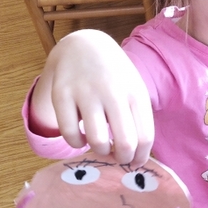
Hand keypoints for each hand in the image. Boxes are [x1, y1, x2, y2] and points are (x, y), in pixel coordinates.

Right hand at [30, 30, 153, 164]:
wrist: (84, 45)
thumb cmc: (114, 76)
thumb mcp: (133, 90)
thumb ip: (138, 120)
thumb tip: (136, 158)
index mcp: (136, 93)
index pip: (145, 138)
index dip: (140, 158)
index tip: (134, 162)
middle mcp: (113, 92)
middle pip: (125, 144)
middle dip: (122, 159)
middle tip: (116, 157)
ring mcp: (86, 92)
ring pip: (97, 141)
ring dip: (100, 151)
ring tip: (100, 145)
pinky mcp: (62, 94)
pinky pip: (70, 134)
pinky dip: (76, 143)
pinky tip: (81, 137)